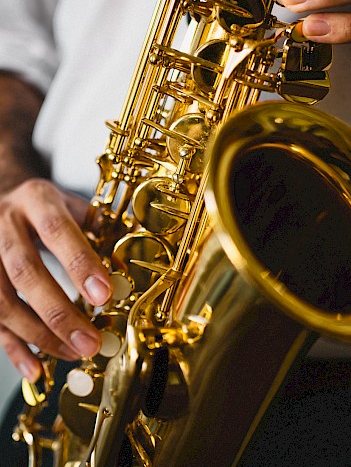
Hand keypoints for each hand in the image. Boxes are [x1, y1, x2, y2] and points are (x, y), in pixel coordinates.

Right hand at [0, 179, 111, 381]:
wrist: (0, 195)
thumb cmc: (44, 207)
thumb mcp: (71, 204)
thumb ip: (99, 230)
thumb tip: (125, 269)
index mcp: (36, 200)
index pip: (57, 232)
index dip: (80, 264)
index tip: (104, 296)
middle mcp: (4, 225)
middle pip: (25, 271)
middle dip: (58, 311)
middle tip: (89, 341)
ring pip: (1, 300)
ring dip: (38, 335)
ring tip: (72, 354)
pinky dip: (13, 347)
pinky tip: (35, 368)